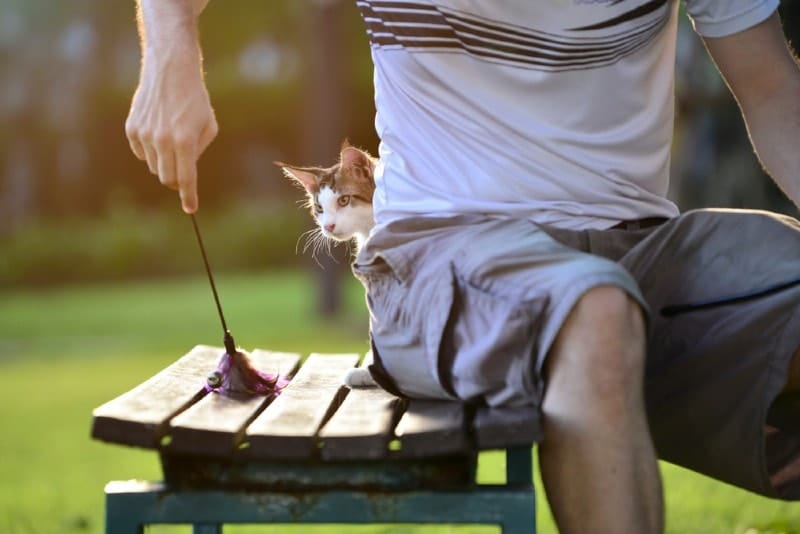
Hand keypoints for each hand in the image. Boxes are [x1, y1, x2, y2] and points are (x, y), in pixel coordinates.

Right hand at [125, 6, 216, 212]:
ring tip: (172, 140)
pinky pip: (141, 153)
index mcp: (185, 142)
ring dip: (164, 162)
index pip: (186, 179)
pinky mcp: (132, 129)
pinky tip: (158, 132)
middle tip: (183, 175)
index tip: (191, 209)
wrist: (170, 71)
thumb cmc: (195, 100)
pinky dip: (150, 150)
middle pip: (167, 179)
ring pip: (153, 166)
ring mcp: (144, 135)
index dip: (189, 197)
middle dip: (177, 182)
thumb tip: (186, 172)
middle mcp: (163, 141)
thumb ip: (198, 152)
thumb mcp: (208, 126)